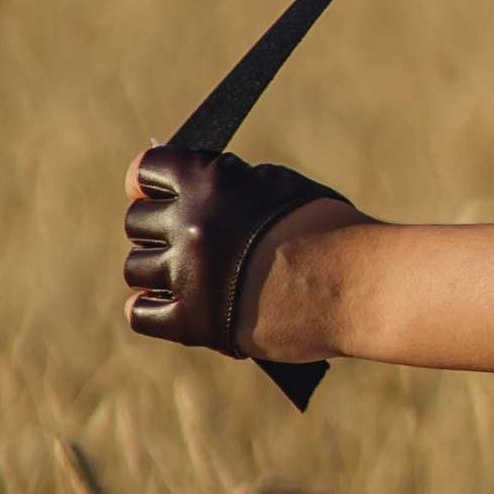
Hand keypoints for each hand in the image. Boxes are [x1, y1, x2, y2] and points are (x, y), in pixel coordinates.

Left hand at [123, 144, 350, 362]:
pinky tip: (172, 306)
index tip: (150, 192)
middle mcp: (190, 224)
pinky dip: (153, 310)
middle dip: (157, 228)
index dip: (147, 182)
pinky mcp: (192, 322)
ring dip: (158, 270)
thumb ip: (226, 184)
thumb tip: (187, 191)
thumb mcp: (276, 185)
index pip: (144, 170)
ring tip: (188, 275)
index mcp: (209, 181)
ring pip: (136, 269)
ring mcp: (187, 274)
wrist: (358, 284)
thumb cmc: (329, 230)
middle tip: (185, 239)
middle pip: (136, 222)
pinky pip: (141, 314)